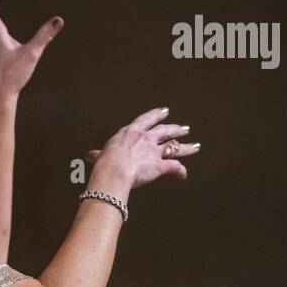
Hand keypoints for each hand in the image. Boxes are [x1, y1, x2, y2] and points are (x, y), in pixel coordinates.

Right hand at [85, 107, 199, 189]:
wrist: (114, 170)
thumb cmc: (105, 162)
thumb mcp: (100, 154)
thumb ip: (98, 154)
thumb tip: (91, 155)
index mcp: (131, 133)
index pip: (147, 120)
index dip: (157, 115)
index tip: (164, 111)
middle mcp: (146, 140)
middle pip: (166, 131)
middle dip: (176, 130)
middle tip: (184, 129)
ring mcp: (155, 152)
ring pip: (175, 147)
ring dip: (186, 147)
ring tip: (195, 146)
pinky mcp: (161, 166)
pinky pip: (175, 167)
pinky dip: (180, 171)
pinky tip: (183, 174)